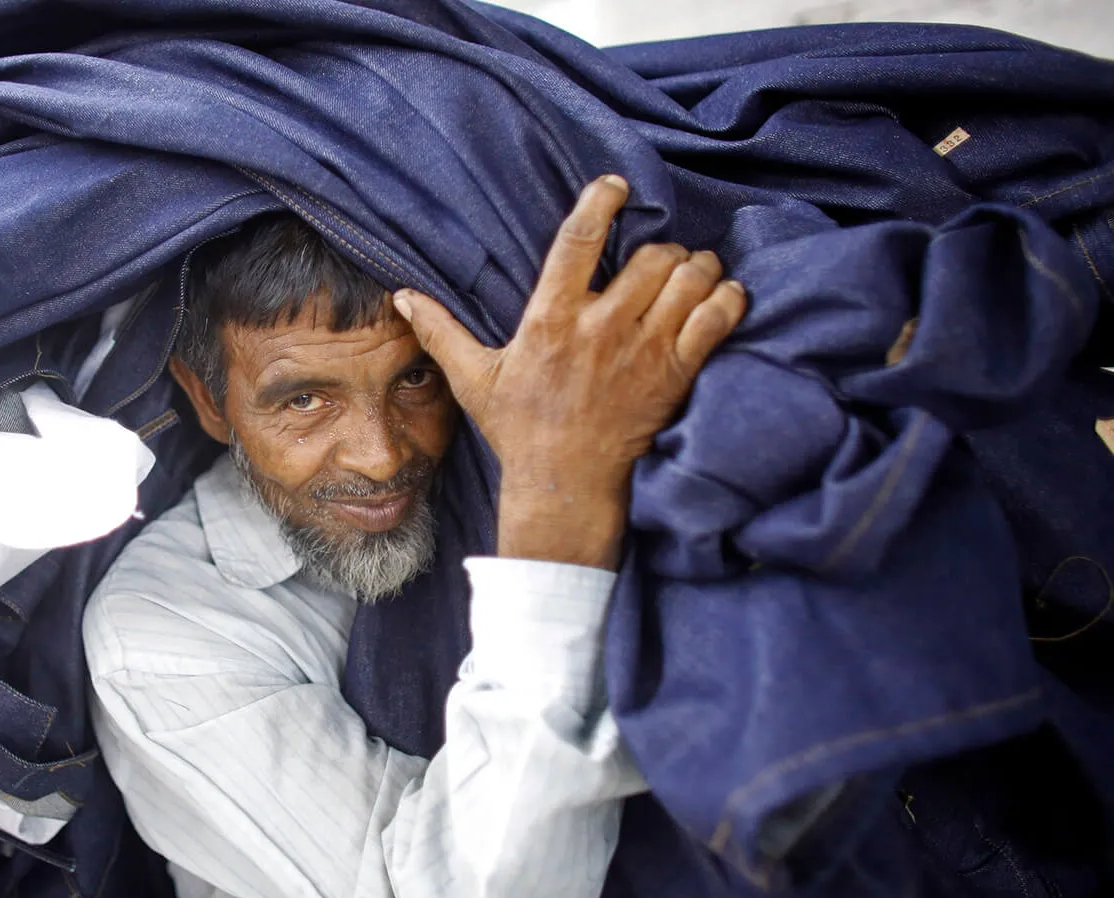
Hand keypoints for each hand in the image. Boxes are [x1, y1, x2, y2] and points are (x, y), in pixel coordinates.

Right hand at [392, 175, 745, 567]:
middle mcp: (601, 329)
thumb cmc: (519, 428)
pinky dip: (726, 298)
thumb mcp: (473, 379)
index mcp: (550, 321)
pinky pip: (718, 317)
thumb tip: (401, 297)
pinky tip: (718, 296)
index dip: (600, 203)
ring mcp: (644, 351)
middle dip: (663, 248)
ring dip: (697, 267)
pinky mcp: (676, 374)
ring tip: (692, 272)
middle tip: (659, 258)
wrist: (565, 482)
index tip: (614, 184)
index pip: (578, 242)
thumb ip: (440, 332)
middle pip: (652, 256)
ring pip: (691, 279)